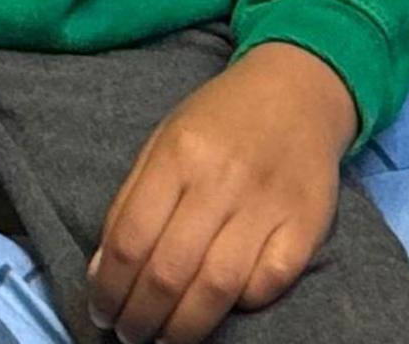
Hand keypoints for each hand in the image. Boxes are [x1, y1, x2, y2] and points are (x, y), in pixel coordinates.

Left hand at [89, 45, 356, 343]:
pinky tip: (221, 308)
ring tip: (165, 338)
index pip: (130, 240)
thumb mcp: (162, 141)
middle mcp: (222, 179)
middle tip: (130, 334)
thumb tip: (103, 274)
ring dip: (183, 328)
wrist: (297, 89)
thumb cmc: (220, 120)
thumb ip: (131, 203)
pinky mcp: (306, 224)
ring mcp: (268, 203)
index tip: (102, 312)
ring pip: (218, 288)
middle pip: (170, 271)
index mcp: (178, 154)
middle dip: (140, 318)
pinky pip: (269, 283)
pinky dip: (242, 305)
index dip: (109, 289)